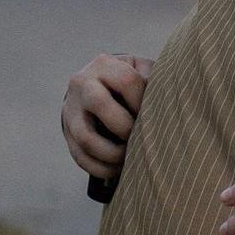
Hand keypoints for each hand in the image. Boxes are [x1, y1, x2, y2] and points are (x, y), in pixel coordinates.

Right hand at [63, 54, 153, 178]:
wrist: (98, 86)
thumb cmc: (132, 81)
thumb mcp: (142, 71)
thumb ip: (155, 79)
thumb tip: (167, 103)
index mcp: (104, 64)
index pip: (126, 81)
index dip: (144, 101)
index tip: (155, 115)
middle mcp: (81, 83)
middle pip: (99, 104)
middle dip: (125, 127)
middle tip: (140, 137)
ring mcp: (70, 109)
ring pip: (86, 137)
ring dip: (112, 154)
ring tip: (131, 158)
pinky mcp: (67, 132)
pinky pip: (80, 157)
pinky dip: (102, 168)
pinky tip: (119, 169)